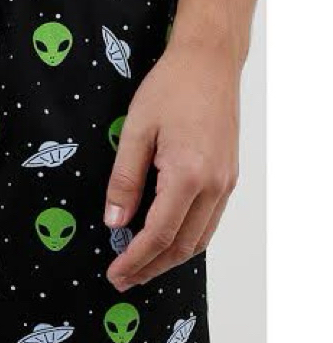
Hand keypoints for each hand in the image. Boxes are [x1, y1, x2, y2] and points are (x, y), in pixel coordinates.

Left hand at [104, 34, 240, 291]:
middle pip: (182, 245)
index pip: (158, 234)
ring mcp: (226, 182)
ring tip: (141, 268)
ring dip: (169, 259)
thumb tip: (114, 222)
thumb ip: (124, 180)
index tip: (114, 274)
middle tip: (123, 281)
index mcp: (189, 175)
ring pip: (200, 238)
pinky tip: (165, 241)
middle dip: (151, 268)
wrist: (209, 62)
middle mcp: (214, 185)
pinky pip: (209, 221)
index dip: (135, 260)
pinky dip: (186, 239)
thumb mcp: (135, 132)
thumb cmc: (169, 89)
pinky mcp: (228, 176)